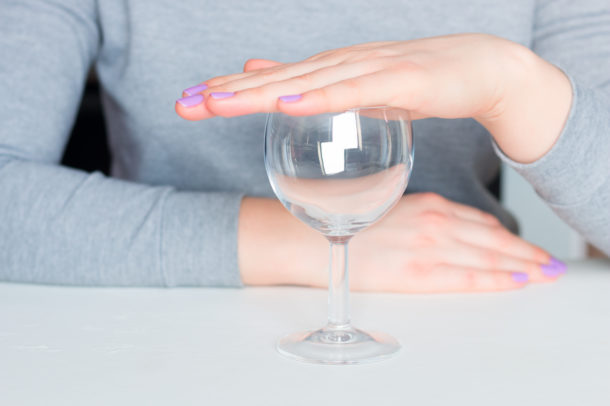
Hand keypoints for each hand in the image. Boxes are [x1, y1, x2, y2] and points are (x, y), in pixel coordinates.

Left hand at [176, 34, 571, 162]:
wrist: (481, 69)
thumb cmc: (421, 82)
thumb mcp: (365, 90)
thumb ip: (328, 92)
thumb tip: (291, 93)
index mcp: (331, 71)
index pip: (271, 82)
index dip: (227, 91)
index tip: (188, 103)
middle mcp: (340, 64)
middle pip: (275, 80)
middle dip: (226, 93)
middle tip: (183, 104)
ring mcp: (368, 68)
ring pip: (304, 83)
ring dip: (258, 93)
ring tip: (216, 103)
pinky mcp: (398, 80)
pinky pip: (351, 91)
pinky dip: (317, 98)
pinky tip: (287, 104)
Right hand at [239, 193, 564, 292]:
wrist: (308, 240)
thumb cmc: (339, 224)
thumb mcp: (384, 206)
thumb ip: (411, 213)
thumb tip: (428, 223)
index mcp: (424, 204)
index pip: (477, 220)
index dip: (505, 233)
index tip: (522, 241)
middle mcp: (433, 222)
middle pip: (491, 237)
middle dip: (523, 249)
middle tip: (547, 259)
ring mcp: (428, 246)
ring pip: (488, 256)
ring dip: (520, 264)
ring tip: (543, 271)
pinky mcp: (419, 272)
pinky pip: (469, 278)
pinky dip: (498, 279)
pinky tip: (517, 281)